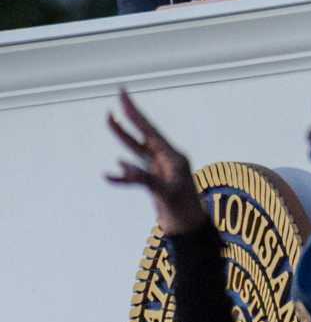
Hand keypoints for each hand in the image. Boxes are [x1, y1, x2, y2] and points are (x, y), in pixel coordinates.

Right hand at [106, 89, 207, 234]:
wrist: (189, 228)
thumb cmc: (182, 210)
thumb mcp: (165, 193)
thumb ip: (144, 179)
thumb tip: (121, 167)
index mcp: (172, 156)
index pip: (149, 129)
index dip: (135, 112)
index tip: (123, 94)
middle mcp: (166, 158)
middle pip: (144, 132)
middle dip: (131, 114)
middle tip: (119, 94)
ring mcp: (160, 169)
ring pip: (138, 148)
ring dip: (123, 135)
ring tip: (110, 119)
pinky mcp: (155, 182)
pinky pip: (136, 171)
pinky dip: (124, 170)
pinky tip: (115, 169)